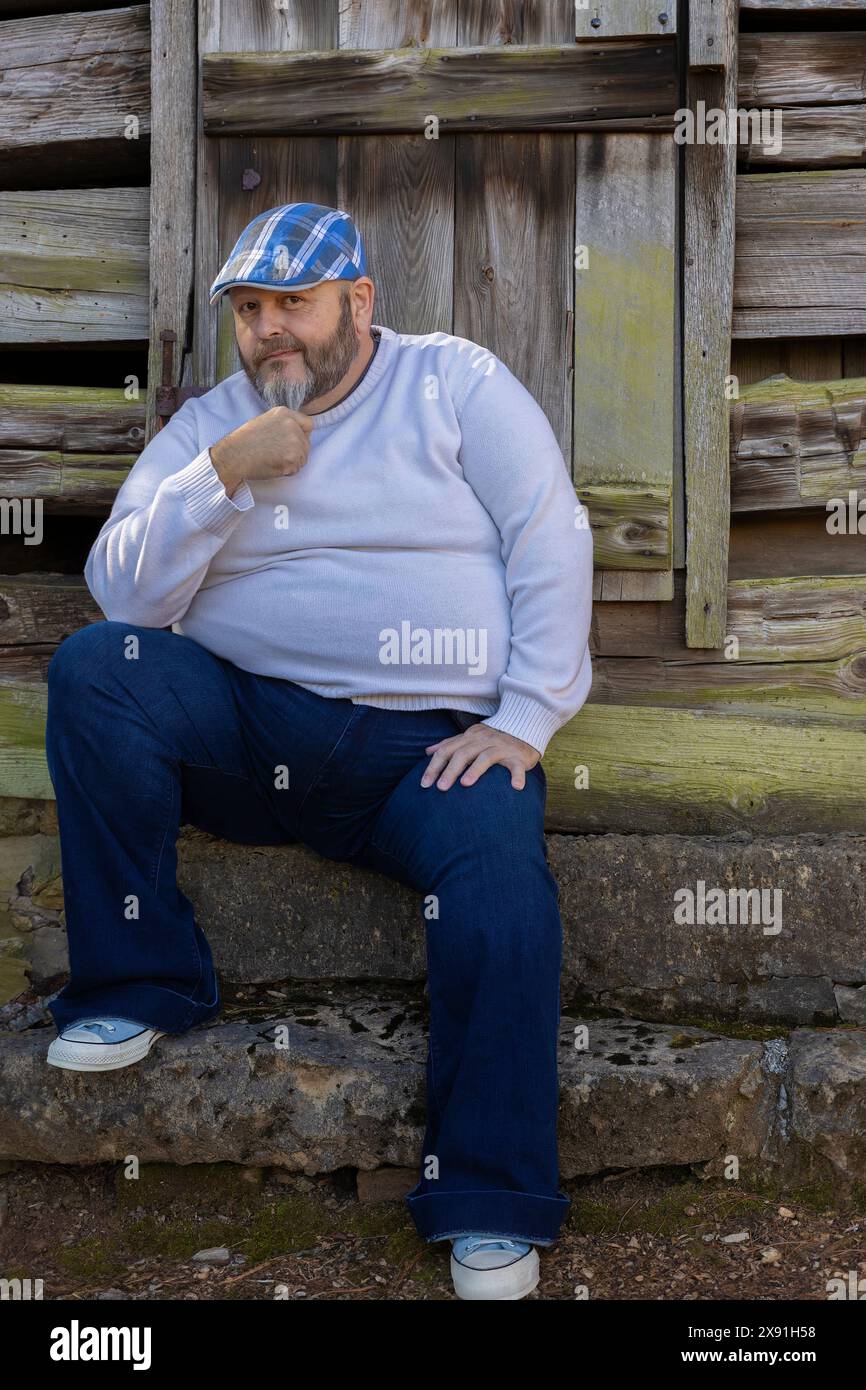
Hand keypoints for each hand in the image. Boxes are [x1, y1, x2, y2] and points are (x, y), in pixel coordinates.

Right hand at [210, 406, 313, 495]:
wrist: (233, 456)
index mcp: (284, 413)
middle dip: (296, 452)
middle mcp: (292, 424)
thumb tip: (294, 434)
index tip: (293, 442)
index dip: (302, 435)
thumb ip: (281, 425)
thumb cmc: (243, 442)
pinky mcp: (293, 457)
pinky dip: (287, 471)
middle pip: (306, 443)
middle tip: (277, 455)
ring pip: (303, 457)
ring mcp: (294, 441)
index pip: (308, 424)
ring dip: (292, 462)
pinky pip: (296, 468)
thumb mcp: (264, 422)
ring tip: (273, 460)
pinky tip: (272, 466)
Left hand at [420, 723, 539, 790]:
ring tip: (465, 784)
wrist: (524, 729)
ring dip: (475, 770)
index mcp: (470, 737)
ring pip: (486, 757)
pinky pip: (517, 766)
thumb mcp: (470, 737)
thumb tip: (428, 751)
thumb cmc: (493, 738)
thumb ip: (450, 744)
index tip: (424, 784)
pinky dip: (516, 776)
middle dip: (450, 770)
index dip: (434, 766)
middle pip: (463, 754)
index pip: (447, 750)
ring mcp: (501, 747)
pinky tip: (515, 787)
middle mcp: (484, 740)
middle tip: (440, 788)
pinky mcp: (518, 756)